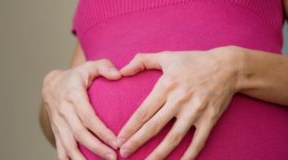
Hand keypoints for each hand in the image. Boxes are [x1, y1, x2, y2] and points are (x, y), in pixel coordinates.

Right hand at [42, 59, 120, 159]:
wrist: (51, 85)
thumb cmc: (76, 76)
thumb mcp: (90, 66)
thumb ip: (105, 66)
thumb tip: (119, 74)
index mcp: (73, 96)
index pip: (88, 117)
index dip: (102, 132)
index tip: (116, 142)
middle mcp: (64, 111)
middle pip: (80, 135)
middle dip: (97, 148)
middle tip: (114, 158)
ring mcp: (58, 123)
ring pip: (68, 146)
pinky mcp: (56, 131)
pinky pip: (60, 149)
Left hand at [116, 46, 241, 159]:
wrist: (227, 66)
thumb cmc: (194, 61)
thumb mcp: (167, 56)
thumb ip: (142, 60)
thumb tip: (121, 71)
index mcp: (166, 85)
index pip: (143, 112)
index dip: (129, 128)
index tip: (119, 139)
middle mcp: (179, 100)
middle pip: (154, 127)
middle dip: (137, 142)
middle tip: (123, 153)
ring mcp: (195, 111)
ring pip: (174, 138)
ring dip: (159, 154)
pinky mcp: (209, 119)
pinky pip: (198, 142)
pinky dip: (188, 156)